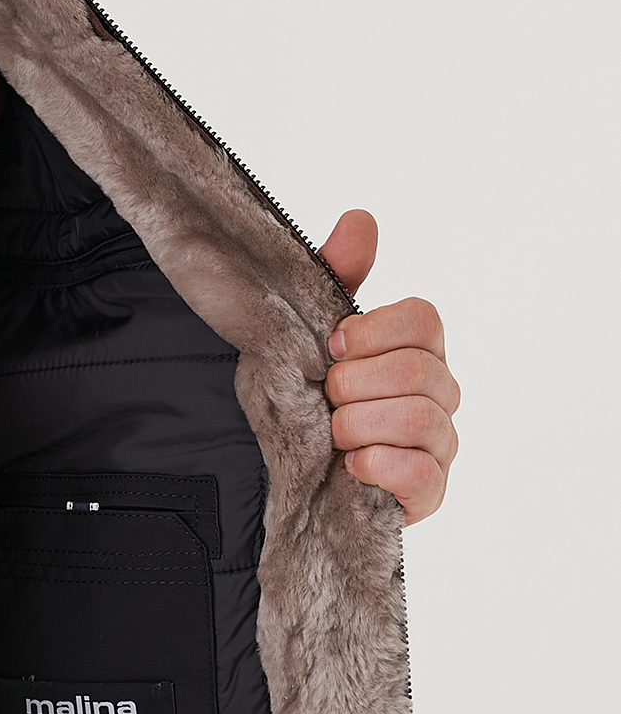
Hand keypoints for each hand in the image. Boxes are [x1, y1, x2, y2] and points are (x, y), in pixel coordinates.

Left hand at [319, 210, 458, 522]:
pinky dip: (378, 466)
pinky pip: (422, 474)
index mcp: (415, 349)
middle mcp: (438, 394)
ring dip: (358, 426)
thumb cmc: (302, 398)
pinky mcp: (428, 493)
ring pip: (419, 419)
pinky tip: (349, 467)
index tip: (331, 346)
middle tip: (324, 398)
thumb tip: (360, 220)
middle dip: (352, 385)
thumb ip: (337, 277)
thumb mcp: (307, 334)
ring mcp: (439, 445)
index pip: (423, 319)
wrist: (273, 473)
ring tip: (332, 436)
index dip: (372, 330)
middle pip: (417, 370)